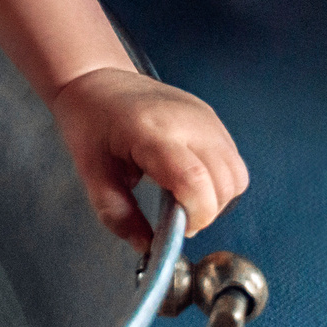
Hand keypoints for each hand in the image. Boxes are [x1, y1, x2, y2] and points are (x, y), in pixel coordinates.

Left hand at [51, 68, 248, 249]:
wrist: (97, 80)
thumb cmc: (90, 122)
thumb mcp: (91, 173)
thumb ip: (117, 214)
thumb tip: (146, 247)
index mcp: (153, 133)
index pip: (195, 181)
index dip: (195, 215)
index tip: (177, 228)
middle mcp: (189, 122)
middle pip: (224, 183)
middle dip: (206, 211)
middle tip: (175, 214)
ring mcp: (206, 118)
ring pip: (236, 175)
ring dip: (217, 198)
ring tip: (182, 196)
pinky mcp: (213, 119)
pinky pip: (233, 161)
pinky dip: (220, 180)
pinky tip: (189, 178)